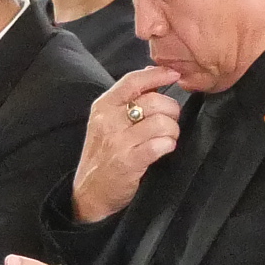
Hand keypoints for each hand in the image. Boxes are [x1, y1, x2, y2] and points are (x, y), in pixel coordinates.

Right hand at [75, 66, 188, 223]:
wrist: (89, 192)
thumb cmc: (103, 154)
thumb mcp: (107, 121)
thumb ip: (129, 97)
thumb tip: (153, 72)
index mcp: (103, 106)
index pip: (133, 81)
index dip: (158, 74)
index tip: (174, 74)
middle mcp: (108, 120)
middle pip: (154, 101)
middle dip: (171, 111)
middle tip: (170, 121)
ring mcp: (118, 141)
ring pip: (161, 123)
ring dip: (172, 131)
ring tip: (167, 138)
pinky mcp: (129, 162)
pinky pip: (160, 145)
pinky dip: (168, 145)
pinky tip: (164, 149)